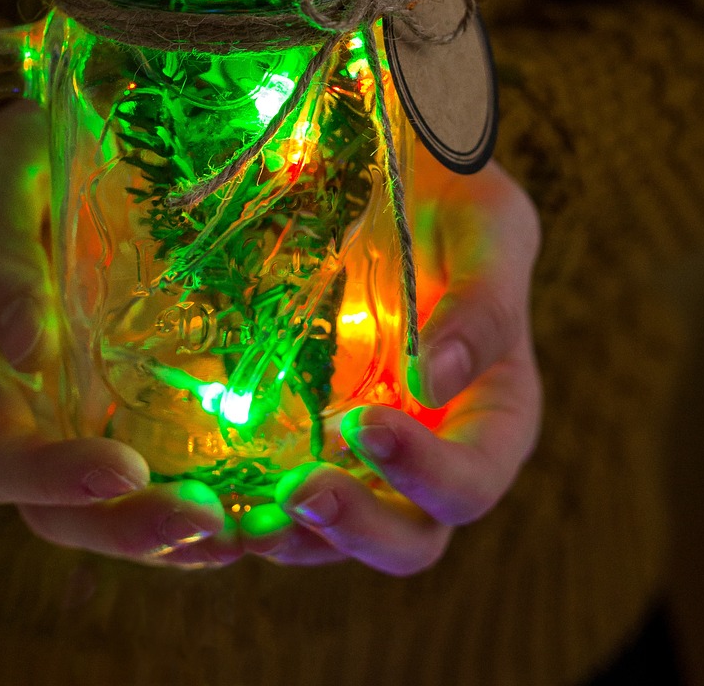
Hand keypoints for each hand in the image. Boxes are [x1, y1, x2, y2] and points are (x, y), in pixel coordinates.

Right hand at [0, 100, 240, 568]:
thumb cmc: (16, 149)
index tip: (128, 471)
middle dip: (128, 528)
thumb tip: (19, 346)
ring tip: (243, 532)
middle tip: (210, 525)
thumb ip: (2, 257)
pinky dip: (189, 500)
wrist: (42, 134)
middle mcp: (4, 407)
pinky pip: (142, 472)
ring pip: (100, 507)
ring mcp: (56, 411)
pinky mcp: (105, 401)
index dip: (55, 477)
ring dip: (166, 533)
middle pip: (52, 507)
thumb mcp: (5, 181)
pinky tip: (246, 508)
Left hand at [239, 151, 542, 572]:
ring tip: (244, 518)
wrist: (389, 166)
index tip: (364, 423)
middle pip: (409, 536)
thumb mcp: (488, 225)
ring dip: (295, 537)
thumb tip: (435, 381)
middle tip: (300, 489)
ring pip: (339, 533)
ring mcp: (364, 450)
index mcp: (494, 414)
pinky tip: (209, 494)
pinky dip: (251, 505)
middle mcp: (433, 450)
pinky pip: (283, 490)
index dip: (424, 472)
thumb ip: (481, 302)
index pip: (471, 480)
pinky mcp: (304, 430)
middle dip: (356, 527)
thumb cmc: (452, 194)